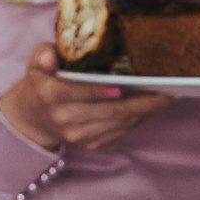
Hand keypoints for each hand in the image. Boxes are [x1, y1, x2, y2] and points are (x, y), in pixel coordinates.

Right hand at [0, 44, 169, 149]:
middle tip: (166, 92)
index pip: (77, 92)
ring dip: (144, 111)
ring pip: (118, 123)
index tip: (124, 87)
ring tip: (163, 98)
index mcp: (50, 94)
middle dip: (141, 102)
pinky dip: (136, 120)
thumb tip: (50, 56)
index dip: (99, 91)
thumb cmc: (43, 80)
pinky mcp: (89, 144)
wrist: (33, 115)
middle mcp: (63, 118)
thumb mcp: (37, 62)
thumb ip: (43, 54)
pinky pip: (119, 132)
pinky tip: (148, 108)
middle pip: (109, 111)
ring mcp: (77, 134)